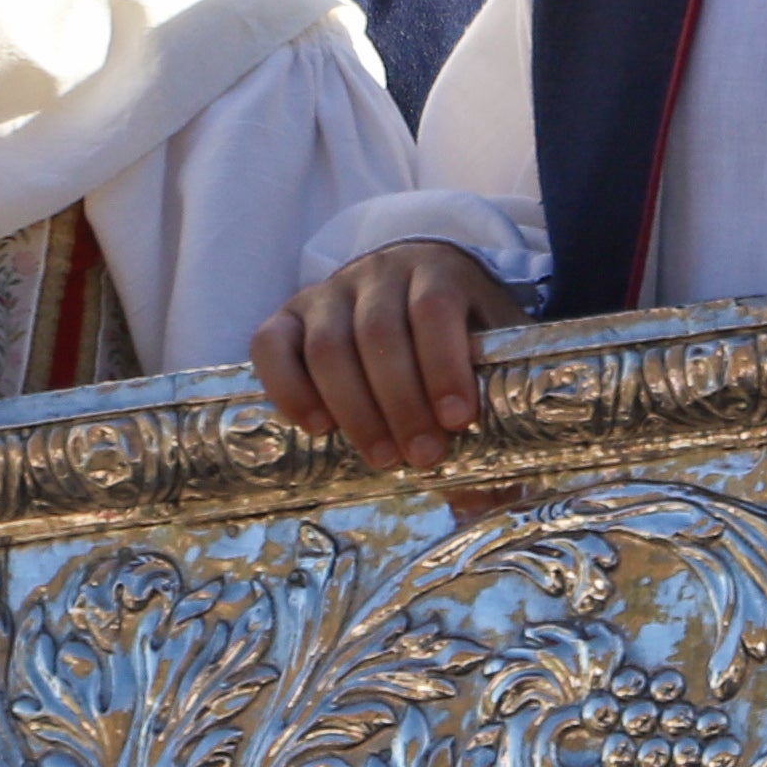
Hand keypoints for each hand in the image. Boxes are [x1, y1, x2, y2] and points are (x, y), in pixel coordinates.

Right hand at [248, 240, 503, 470]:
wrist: (409, 287)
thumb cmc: (455, 327)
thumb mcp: (491, 346)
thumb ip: (495, 402)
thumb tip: (486, 496)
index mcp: (436, 270)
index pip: (433, 307)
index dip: (443, 364)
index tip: (458, 419)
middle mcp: (379, 272)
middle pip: (379, 333)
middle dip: (402, 402)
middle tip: (422, 456)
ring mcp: (328, 290)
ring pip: (328, 345)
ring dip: (354, 409)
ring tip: (381, 457)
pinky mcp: (288, 315)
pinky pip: (271, 345)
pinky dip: (289, 389)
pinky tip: (317, 428)